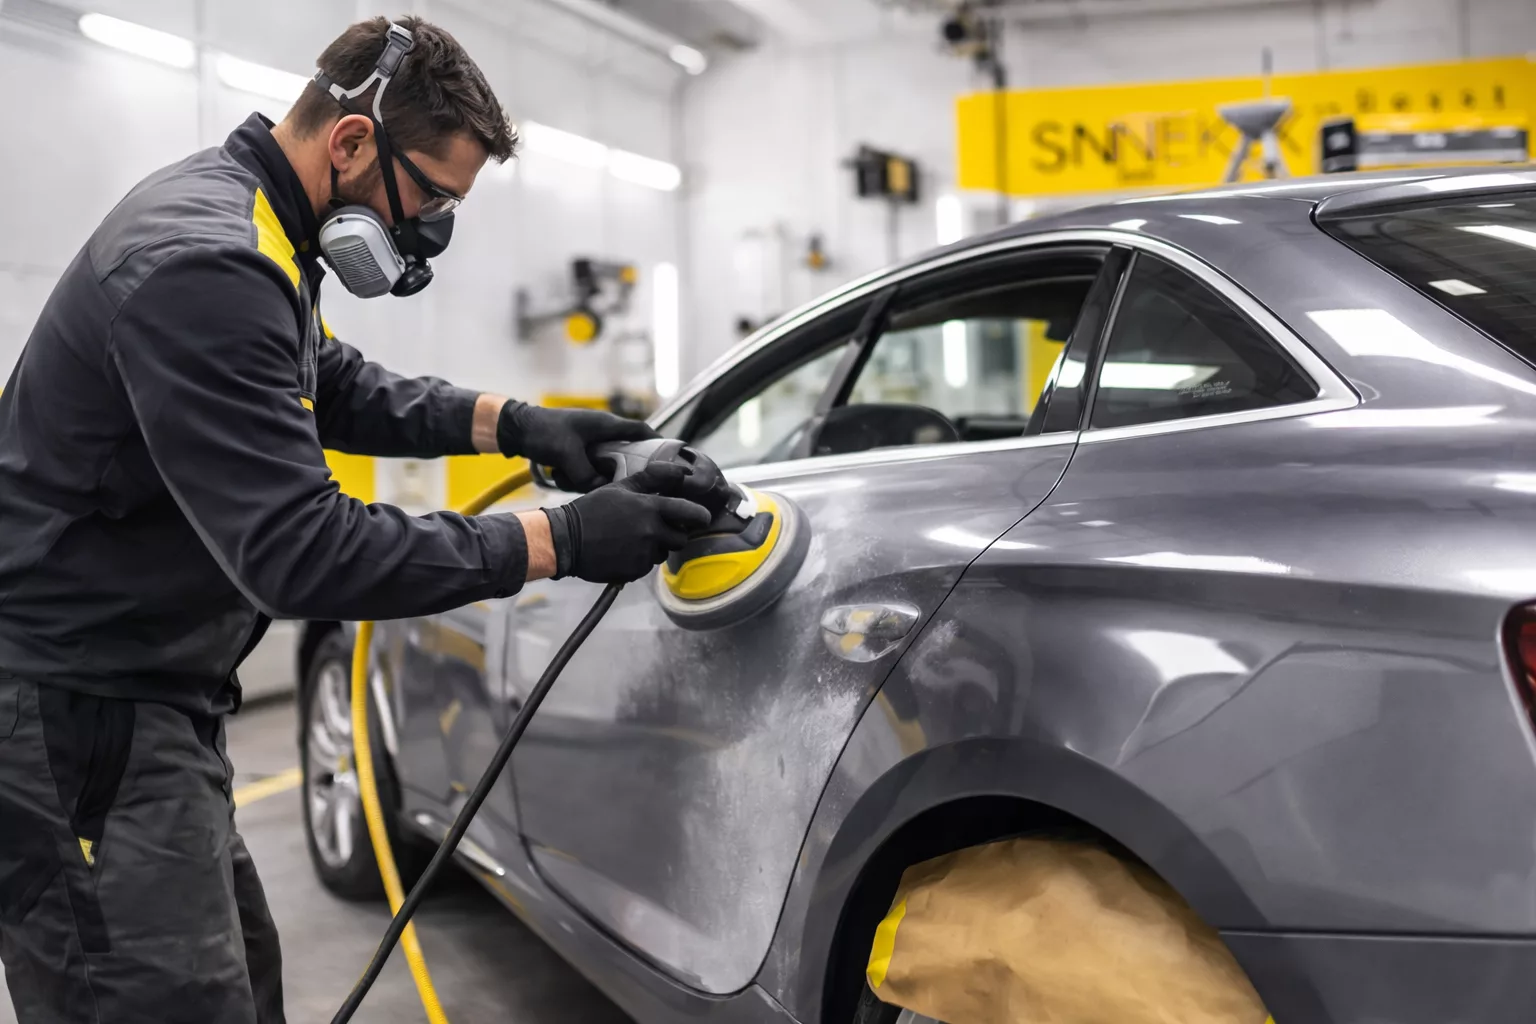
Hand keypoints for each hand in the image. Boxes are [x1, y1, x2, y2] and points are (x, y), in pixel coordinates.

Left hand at [497, 401, 656, 491]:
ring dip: (595, 474)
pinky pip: (588, 466)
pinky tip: (563, 475)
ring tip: (579, 477)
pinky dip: (579, 475)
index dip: (656, 443)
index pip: (640, 431)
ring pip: (605, 462)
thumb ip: (585, 474)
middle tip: (628, 484)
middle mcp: (600, 431)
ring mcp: (589, 441)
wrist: (518, 429)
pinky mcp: (577, 450)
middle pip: (625, 451)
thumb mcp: (566, 454)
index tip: (668, 458)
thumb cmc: (543, 431)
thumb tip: (599, 489)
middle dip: (624, 468)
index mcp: (604, 424)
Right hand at [541, 463, 710, 583]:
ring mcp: (643, 553)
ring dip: (656, 547)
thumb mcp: (621, 488)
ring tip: (632, 538)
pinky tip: (622, 551)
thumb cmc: (593, 510)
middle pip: (681, 538)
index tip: (701, 518)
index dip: (700, 516)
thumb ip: (653, 479)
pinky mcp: (634, 571)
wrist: (566, 539)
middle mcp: (651, 532)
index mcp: (650, 508)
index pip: (690, 513)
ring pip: (663, 553)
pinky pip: (647, 566)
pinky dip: (639, 560)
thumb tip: (682, 471)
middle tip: (660, 529)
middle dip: (675, 534)